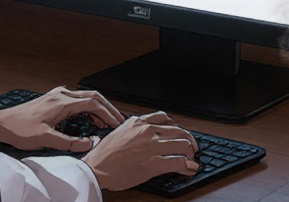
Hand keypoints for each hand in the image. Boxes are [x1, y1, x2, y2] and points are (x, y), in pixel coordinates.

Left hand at [0, 86, 124, 152]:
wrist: (1, 123)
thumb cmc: (20, 130)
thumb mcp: (45, 139)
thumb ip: (69, 142)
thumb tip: (88, 143)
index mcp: (62, 102)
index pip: (93, 104)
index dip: (108, 114)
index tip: (116, 124)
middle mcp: (62, 94)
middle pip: (93, 96)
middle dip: (107, 108)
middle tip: (117, 120)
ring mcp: (57, 95)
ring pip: (85, 97)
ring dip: (98, 108)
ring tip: (105, 122)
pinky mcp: (53, 99)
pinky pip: (77, 99)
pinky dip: (87, 107)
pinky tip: (88, 118)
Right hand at [83, 111, 200, 190]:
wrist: (96, 168)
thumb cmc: (104, 155)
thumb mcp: (119, 133)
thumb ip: (135, 130)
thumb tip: (148, 134)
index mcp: (138, 122)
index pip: (165, 118)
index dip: (176, 126)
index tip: (180, 133)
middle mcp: (148, 131)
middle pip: (178, 131)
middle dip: (189, 140)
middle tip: (192, 147)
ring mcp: (152, 147)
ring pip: (182, 145)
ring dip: (190, 153)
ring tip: (192, 159)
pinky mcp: (154, 163)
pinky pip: (178, 162)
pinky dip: (188, 166)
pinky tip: (190, 169)